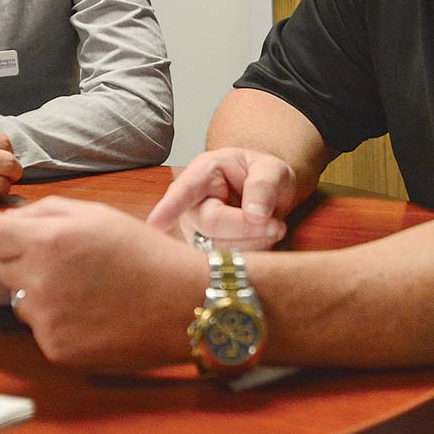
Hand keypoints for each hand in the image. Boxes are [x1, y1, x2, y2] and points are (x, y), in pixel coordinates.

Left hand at [0, 196, 204, 370]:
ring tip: (87, 291)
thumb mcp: (97, 213)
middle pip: (3, 268)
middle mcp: (39, 279)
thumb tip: (9, 221)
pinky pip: (41, 330)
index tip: (17, 240)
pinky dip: (60, 323)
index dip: (2, 236)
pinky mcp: (55, 349)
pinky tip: (93, 315)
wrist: (183, 302)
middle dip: (26, 263)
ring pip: (21, 301)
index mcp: (47, 239)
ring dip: (42, 295)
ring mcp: (45, 319)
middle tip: (70, 264)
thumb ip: (45, 211)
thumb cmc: (145, 253)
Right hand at [145, 148, 296, 249]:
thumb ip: (265, 185)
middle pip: (211, 224)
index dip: (169, 207)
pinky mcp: (206, 254)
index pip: (184, 190)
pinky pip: (228, 264)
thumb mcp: (271, 169)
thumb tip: (256, 214)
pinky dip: (254, 254)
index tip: (155, 224)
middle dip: (248, 227)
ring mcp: (197, 232)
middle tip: (277, 224)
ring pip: (220, 248)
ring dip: (255, 243)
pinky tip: (262, 239)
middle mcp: (193, 204)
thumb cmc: (264, 176)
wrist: (270, 195)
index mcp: (203, 173)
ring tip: (272, 227)